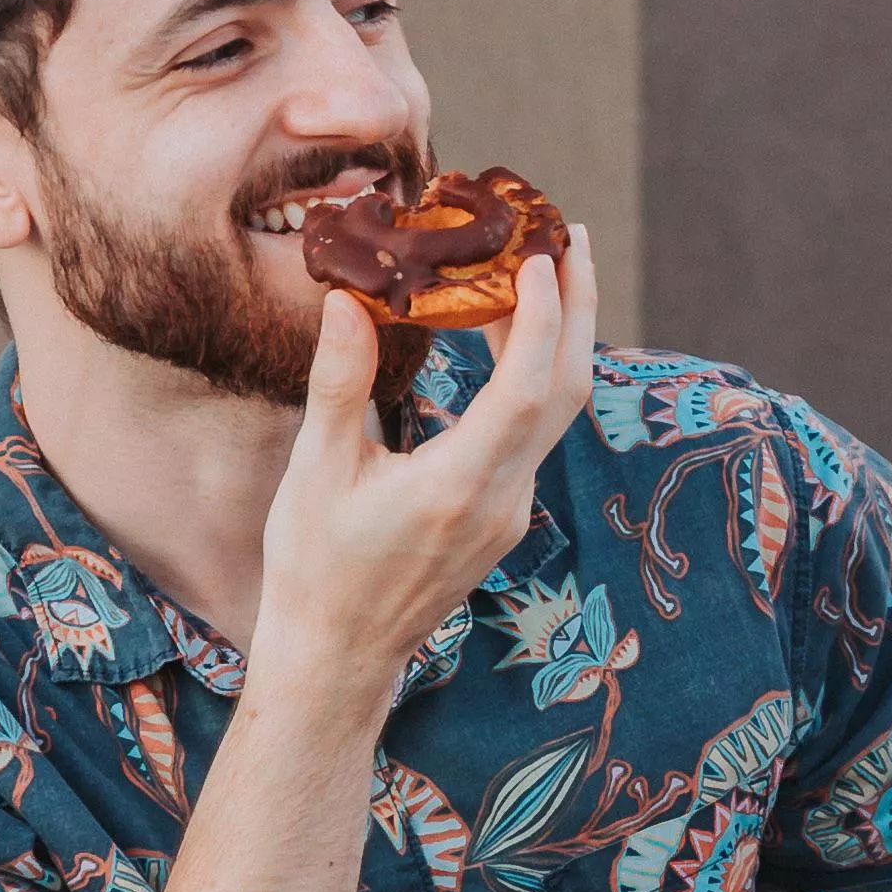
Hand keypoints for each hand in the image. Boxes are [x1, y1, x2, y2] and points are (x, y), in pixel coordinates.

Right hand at [253, 236, 600, 715]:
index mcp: (456, 488)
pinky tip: (511, 338)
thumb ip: (338, 384)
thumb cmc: (315, 567)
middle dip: (577, 308)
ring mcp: (511, 511)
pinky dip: (534, 374)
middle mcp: (500, 499)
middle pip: (566, 390)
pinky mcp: (504, 517)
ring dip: (560, 337)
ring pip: (556, 411)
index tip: (539, 255)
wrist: (338, 657)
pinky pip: (536, 432)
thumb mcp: (315, 473)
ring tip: (546, 269)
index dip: (541, 318)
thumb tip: (350, 299)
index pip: (524, 390)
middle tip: (568, 235)